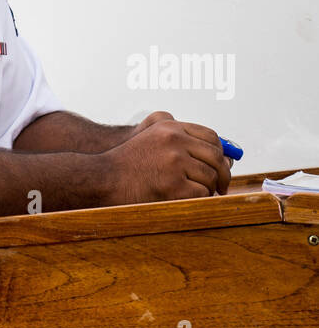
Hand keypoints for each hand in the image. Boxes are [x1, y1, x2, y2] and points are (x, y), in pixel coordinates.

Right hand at [103, 115, 230, 204]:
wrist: (103, 178)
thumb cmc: (127, 162)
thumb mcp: (150, 137)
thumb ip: (180, 138)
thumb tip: (223, 155)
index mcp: (170, 126)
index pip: (210, 136)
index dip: (221, 152)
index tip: (223, 165)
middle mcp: (174, 139)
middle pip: (215, 157)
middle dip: (223, 174)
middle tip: (222, 187)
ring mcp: (174, 161)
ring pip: (211, 177)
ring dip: (209, 189)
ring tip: (197, 194)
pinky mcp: (173, 184)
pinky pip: (202, 193)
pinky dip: (199, 200)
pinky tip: (189, 201)